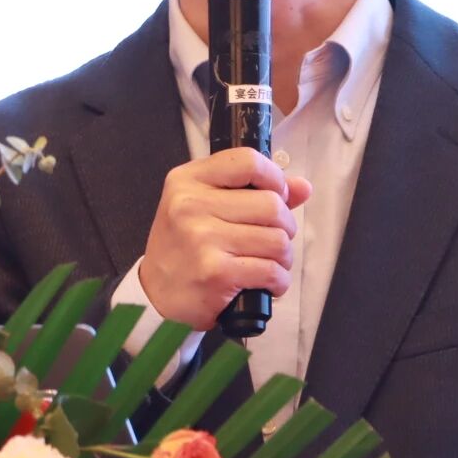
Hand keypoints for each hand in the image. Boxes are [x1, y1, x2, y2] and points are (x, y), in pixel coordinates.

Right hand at [135, 148, 313, 328]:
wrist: (155, 295)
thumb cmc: (184, 247)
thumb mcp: (204, 205)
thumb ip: (252, 190)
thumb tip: (302, 187)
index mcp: (188, 180)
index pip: (248, 161)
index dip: (274, 178)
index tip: (277, 195)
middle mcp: (191, 205)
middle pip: (271, 204)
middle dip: (284, 226)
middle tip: (273, 239)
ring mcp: (203, 239)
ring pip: (277, 240)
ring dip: (283, 256)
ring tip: (269, 262)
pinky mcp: (216, 273)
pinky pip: (271, 270)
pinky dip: (279, 280)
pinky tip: (268, 283)